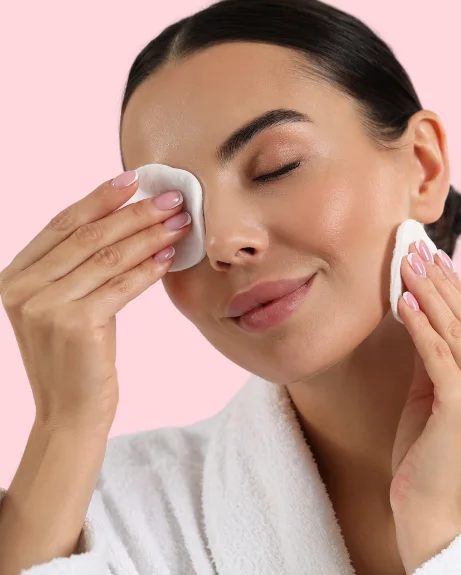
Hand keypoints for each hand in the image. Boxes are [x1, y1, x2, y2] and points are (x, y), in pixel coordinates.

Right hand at [0, 170, 191, 431]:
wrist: (71, 414)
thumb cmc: (78, 359)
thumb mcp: (71, 305)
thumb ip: (83, 269)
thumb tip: (130, 223)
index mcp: (14, 278)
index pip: (61, 225)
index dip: (99, 199)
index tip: (132, 179)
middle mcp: (20, 288)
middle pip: (87, 236)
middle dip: (134, 213)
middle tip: (172, 199)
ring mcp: (43, 306)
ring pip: (107, 257)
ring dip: (149, 235)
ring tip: (180, 223)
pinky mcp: (72, 323)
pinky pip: (121, 285)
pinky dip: (148, 269)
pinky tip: (169, 256)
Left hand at [390, 240, 460, 573]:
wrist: (431, 515)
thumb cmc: (428, 460)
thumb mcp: (434, 400)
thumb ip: (435, 361)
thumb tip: (420, 312)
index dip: (458, 291)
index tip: (437, 261)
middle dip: (442, 282)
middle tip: (418, 249)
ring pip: (457, 332)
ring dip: (430, 293)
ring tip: (408, 263)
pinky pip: (439, 355)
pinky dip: (421, 324)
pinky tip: (405, 300)